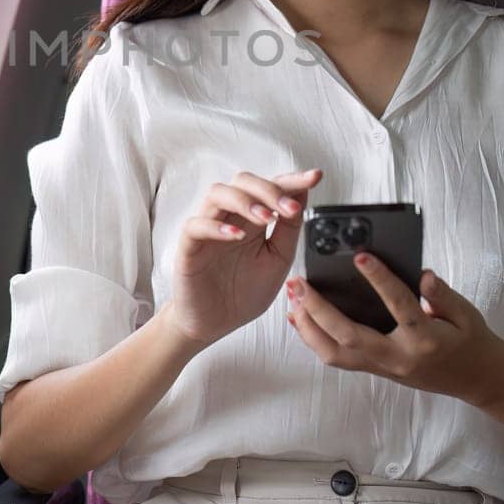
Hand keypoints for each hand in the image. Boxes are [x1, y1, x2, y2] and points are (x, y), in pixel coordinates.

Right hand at [169, 168, 322, 347]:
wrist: (215, 325)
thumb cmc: (243, 294)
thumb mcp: (278, 261)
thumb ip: (289, 230)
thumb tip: (302, 196)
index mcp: (253, 220)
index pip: (271, 189)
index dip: (292, 180)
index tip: (314, 178)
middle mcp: (230, 218)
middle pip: (243, 181)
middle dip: (270, 189)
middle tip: (289, 208)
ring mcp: (208, 230)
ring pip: (218, 193)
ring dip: (246, 201)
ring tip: (266, 219)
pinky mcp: (189, 247)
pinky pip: (196, 225)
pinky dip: (216, 226)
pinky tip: (236, 234)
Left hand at [285, 254, 503, 406]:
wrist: (477, 379)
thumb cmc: (470, 341)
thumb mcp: (466, 314)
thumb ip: (443, 295)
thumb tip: (423, 275)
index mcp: (425, 338)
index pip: (399, 306)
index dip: (379, 280)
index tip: (360, 255)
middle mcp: (398, 357)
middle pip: (349, 337)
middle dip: (319, 310)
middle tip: (300, 283)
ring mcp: (384, 367)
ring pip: (335, 354)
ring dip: (309, 327)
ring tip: (293, 299)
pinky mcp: (376, 371)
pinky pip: (338, 359)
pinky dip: (315, 340)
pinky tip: (301, 319)